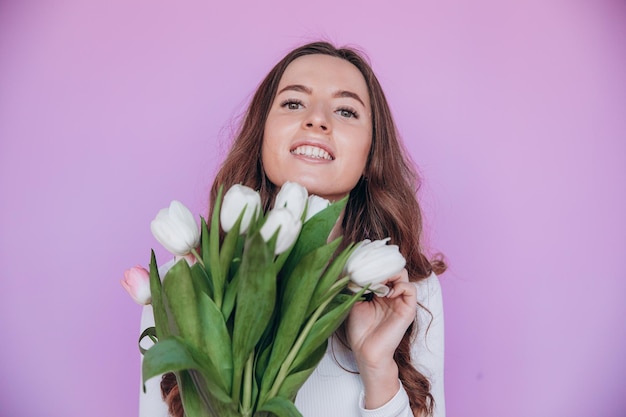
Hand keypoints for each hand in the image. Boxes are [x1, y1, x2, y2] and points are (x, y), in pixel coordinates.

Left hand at [345, 268, 416, 407]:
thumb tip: (352, 266)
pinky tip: (388, 294)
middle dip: (381, 266)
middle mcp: (391, 293)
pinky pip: (411, 289)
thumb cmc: (359, 329)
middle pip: (392, 267)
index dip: (374, 263)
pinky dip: (400, 286)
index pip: (382, 268)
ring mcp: (400, 300)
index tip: (362, 263)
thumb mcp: (353, 301)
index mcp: (379, 291)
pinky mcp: (408, 309)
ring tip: (378, 282)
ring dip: (390, 273)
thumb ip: (357, 284)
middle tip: (370, 271)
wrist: (366, 351)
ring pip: (402, 274)